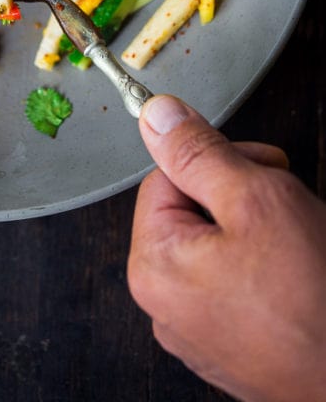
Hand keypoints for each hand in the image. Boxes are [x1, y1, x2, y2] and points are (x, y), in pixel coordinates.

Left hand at [127, 94, 325, 401]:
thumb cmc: (316, 304)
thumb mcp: (256, 199)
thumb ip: (199, 152)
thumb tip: (157, 116)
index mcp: (154, 266)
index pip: (166, 176)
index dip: (219, 163)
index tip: (261, 171)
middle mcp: (165, 305)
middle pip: (193, 212)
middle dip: (243, 197)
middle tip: (287, 209)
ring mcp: (199, 332)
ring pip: (221, 247)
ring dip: (261, 232)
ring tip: (299, 248)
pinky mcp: (233, 349)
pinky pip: (238, 286)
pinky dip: (269, 272)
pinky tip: (300, 280)